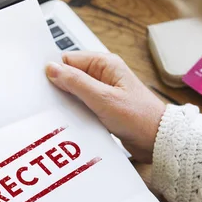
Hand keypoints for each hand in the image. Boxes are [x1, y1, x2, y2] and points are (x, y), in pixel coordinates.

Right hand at [46, 52, 166, 162]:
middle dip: (61, 90)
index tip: (44, 86)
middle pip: (71, 77)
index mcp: (105, 64)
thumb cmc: (139, 117)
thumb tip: (52, 68)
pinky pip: (82, 106)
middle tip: (51, 104)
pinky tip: (72, 122)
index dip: (56, 72)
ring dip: (69, 104)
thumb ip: (76, 82)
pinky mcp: (103, 108)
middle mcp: (104, 75)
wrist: (157, 140)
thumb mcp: (103, 98)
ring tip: (62, 115)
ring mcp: (103, 92)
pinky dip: (76, 113)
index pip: (69, 60)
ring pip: (75, 94)